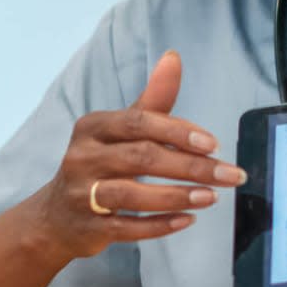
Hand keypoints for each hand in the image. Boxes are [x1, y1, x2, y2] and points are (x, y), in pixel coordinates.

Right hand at [28, 50, 245, 262]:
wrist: (57, 215)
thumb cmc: (101, 163)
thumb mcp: (121, 129)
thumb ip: (152, 99)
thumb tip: (173, 58)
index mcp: (93, 127)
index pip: (139, 123)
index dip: (177, 132)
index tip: (213, 144)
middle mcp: (83, 157)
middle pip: (141, 158)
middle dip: (191, 167)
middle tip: (229, 175)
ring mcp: (82, 195)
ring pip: (132, 195)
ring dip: (177, 196)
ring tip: (211, 197)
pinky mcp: (89, 227)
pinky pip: (127, 228)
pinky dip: (159, 225)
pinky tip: (188, 220)